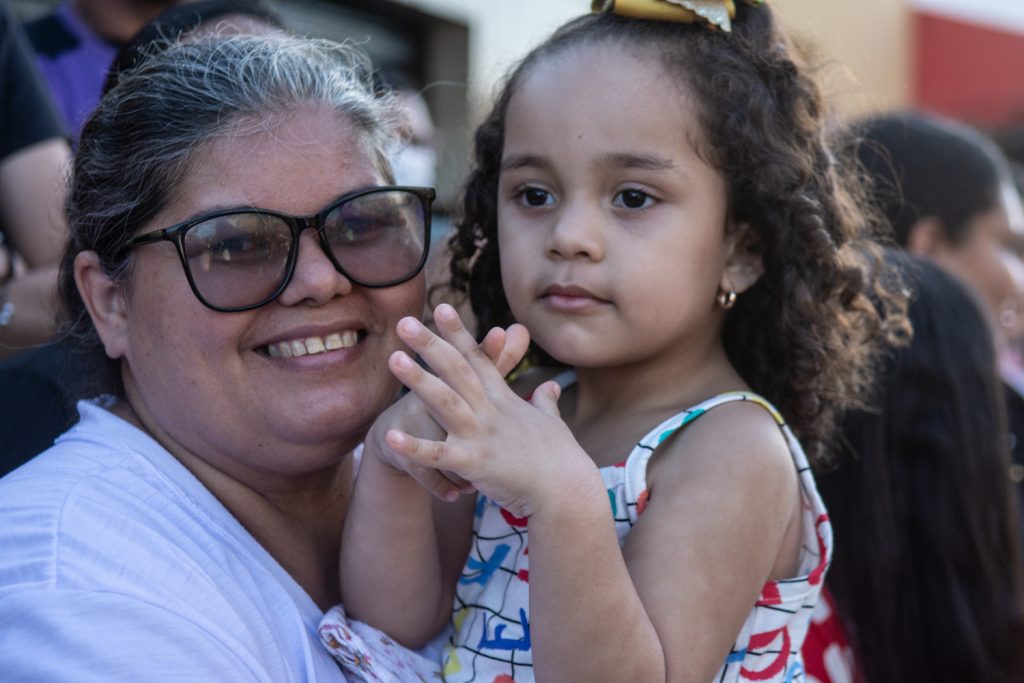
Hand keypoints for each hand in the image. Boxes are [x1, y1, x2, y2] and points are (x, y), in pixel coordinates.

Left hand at [386, 304, 594, 517]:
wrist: (568, 491)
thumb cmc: (562, 459)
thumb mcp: (554, 423)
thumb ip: (546, 402)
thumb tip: (551, 388)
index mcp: (504, 400)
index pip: (477, 358)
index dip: (458, 332)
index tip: (440, 307)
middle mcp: (490, 411)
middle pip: (456, 370)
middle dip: (430, 344)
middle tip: (405, 322)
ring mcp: (481, 436)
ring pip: (445, 401)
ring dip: (419, 380)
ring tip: (393, 359)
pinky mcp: (475, 464)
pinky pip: (438, 455)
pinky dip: (414, 447)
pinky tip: (390, 436)